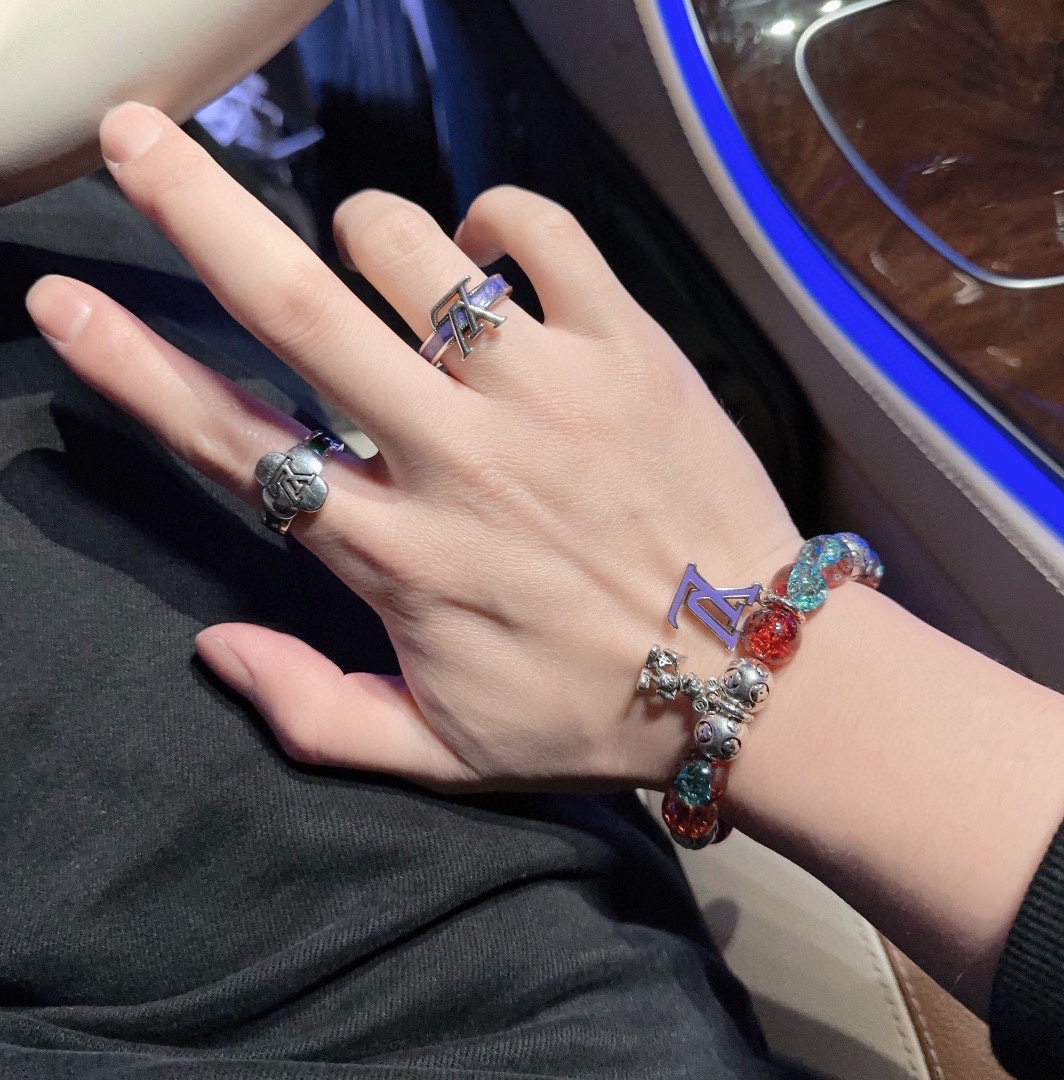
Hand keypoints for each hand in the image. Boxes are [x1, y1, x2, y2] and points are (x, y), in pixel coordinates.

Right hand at [25, 102, 798, 793]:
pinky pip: (540, 231)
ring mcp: (546, 394)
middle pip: (297, 312)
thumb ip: (312, 711)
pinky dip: (498, 216)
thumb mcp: (442, 754)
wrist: (756, 673)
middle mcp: (456, 459)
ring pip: (412, 249)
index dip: (135, 369)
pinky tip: (491, 250)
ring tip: (384, 261)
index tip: (66, 302)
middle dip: (197, 210)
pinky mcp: (629, 351)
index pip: (235, 446)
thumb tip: (213, 643)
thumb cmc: (596, 713)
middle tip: (134, 135)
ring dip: (371, 232)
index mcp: (397, 555)